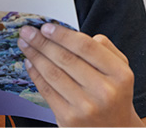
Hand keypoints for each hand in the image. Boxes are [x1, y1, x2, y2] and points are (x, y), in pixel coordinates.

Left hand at [18, 23, 140, 126]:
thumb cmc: (114, 94)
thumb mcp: (120, 70)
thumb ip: (104, 48)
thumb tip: (75, 34)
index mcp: (120, 74)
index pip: (86, 46)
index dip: (62, 35)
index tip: (46, 27)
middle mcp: (104, 91)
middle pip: (65, 58)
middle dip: (41, 42)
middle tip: (27, 31)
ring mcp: (86, 107)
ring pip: (53, 73)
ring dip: (34, 55)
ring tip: (24, 44)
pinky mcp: (69, 118)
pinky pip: (47, 90)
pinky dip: (35, 74)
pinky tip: (29, 63)